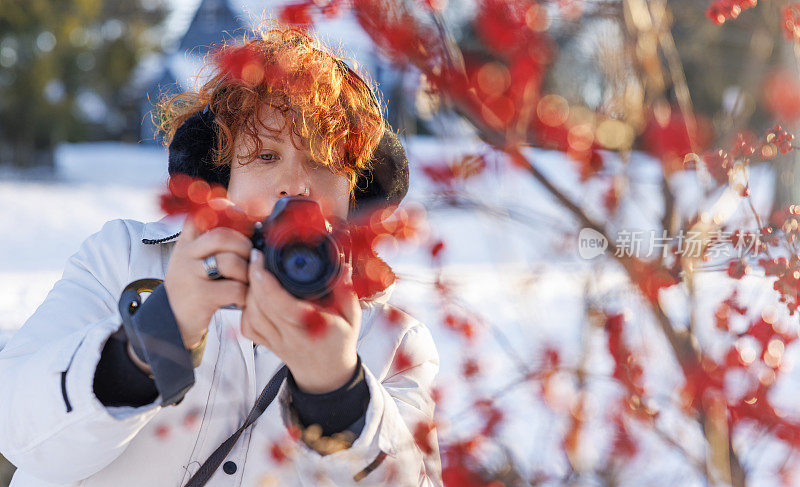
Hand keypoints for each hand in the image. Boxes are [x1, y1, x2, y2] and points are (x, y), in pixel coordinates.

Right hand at [164, 217, 252, 348]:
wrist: (171, 323)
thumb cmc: (192, 290)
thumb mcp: (194, 262)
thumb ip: (211, 244)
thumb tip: (248, 226)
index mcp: (186, 243)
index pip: (200, 215)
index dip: (224, 209)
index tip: (242, 215)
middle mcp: (185, 255)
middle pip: (221, 236)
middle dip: (244, 245)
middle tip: (251, 257)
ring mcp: (190, 275)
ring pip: (230, 261)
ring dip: (247, 272)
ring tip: (247, 282)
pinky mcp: (200, 296)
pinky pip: (235, 289)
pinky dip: (245, 295)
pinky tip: (242, 300)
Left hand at [241, 249, 360, 393]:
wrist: (328, 373)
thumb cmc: (339, 341)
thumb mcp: (351, 316)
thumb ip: (346, 291)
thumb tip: (341, 266)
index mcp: (312, 327)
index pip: (281, 304)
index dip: (266, 280)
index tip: (261, 258)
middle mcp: (290, 336)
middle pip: (261, 306)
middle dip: (253, 278)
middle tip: (256, 257)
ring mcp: (276, 342)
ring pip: (251, 316)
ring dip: (249, 293)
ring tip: (255, 274)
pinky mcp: (267, 344)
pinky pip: (248, 327)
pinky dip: (245, 310)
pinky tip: (252, 297)